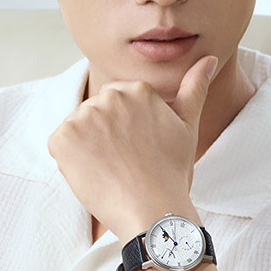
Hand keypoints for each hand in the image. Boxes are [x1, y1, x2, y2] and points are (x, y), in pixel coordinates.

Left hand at [47, 55, 217, 241]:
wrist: (153, 211)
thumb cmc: (172, 172)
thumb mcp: (187, 126)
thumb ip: (195, 87)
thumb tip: (210, 58)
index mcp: (136, 90)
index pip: (117, 105)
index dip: (123, 132)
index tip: (136, 151)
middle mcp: (108, 96)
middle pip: (95, 115)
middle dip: (104, 137)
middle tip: (124, 164)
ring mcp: (83, 116)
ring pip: (77, 130)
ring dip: (86, 148)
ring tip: (111, 171)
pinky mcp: (63, 138)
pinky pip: (60, 146)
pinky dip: (69, 161)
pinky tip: (93, 175)